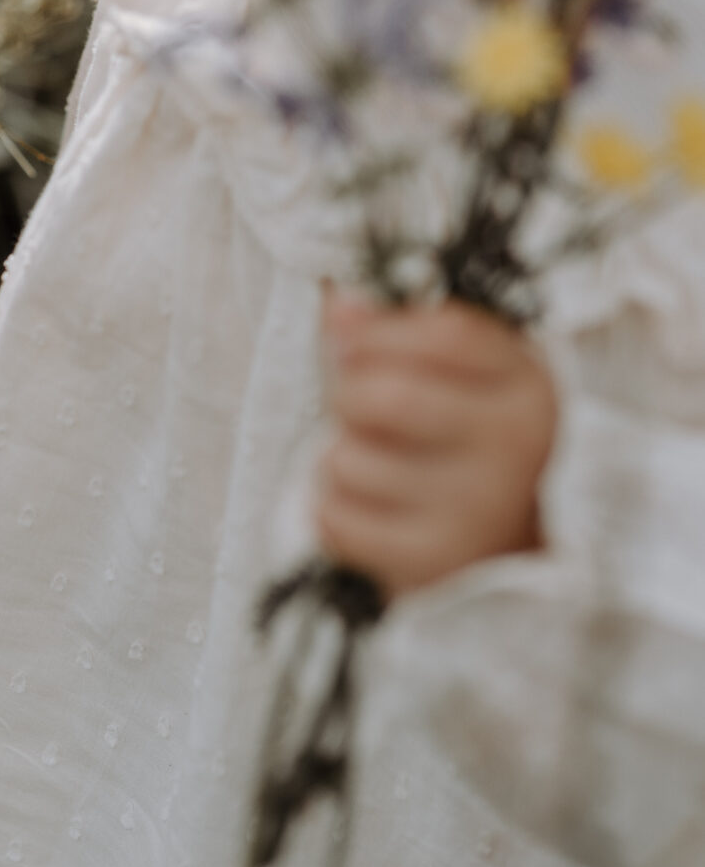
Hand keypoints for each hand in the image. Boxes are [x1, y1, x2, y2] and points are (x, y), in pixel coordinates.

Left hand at [317, 295, 556, 595]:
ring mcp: (475, 511)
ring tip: (376, 467)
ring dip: (341, 459)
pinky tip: (370, 510)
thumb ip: (408, 333)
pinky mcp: (432, 562)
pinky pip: (335, 518)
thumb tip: (340, 304)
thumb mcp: (469, 380)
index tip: (352, 340)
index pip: (443, 333)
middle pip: (384, 396)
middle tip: (359, 410)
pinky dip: (335, 510)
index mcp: (530, 388)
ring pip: (350, 460)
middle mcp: (514, 448)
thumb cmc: (474, 449)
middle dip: (350, 397)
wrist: (510, 558)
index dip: (378, 330)